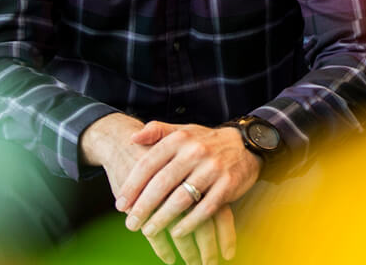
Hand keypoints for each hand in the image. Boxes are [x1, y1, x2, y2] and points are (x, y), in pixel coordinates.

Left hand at [80, 114, 239, 263]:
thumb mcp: (182, 131)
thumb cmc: (206, 142)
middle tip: (131, 223)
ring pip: (182, 199)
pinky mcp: (227, 185)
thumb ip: (157, 131)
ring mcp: (213, 168)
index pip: (149, 164)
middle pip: (162, 184)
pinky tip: (177, 233)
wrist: (245, 144)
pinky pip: (204, 209)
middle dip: (143, 207)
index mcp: (180, 139)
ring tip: (149, 231)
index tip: (120, 204)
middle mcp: (195, 151)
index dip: (132, 186)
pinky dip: (189, 224)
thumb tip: (131, 137)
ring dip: (163, 219)